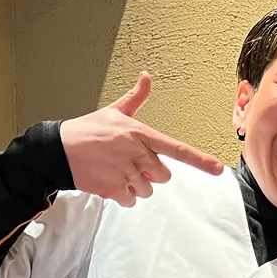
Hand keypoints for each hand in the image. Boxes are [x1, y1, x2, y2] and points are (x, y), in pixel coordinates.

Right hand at [59, 72, 224, 207]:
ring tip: (117, 172)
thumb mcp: (114, 111)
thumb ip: (136, 97)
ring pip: (146, 190)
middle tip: (130, 164)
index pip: (176, 149)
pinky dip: (122, 196)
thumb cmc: (88, 130)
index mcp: (140, 134)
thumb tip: (146, 76)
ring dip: (135, 186)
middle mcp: (136, 154)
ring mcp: (125, 172)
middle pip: (162, 176)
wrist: (59, 149)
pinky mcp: (113, 189)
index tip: (217, 170)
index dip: (199, 160)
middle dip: (150, 174)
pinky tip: (110, 183)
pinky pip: (131, 200)